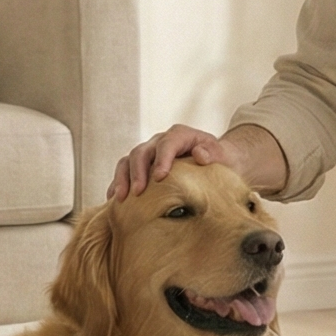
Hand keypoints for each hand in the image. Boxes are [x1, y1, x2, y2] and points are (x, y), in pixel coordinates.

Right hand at [109, 123, 286, 199]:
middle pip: (142, 151)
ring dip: (123, 178)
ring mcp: (149, 153)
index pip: (167, 143)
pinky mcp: (142, 166)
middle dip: (138, 171)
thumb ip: (212, 154)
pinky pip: (124, 172)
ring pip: (128, 160)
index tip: (159, 177)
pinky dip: (118, 184)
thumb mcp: (221, 156)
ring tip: (121, 198)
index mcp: (180, 135)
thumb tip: (199, 155)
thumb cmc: (219, 161)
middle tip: (138, 192)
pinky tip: (114, 200)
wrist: (214, 163)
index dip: (161, 159)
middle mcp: (160, 141)